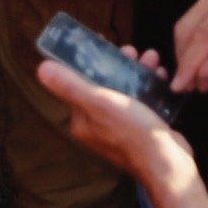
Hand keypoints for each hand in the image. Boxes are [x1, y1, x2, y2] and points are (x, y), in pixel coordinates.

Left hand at [36, 60, 201, 202]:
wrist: (167, 162)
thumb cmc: (132, 131)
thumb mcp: (100, 103)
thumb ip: (71, 85)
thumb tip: (41, 68)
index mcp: (82, 121)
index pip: (81, 84)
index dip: (92, 62)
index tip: (106, 44)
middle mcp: (98, 127)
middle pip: (105, 85)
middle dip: (120, 64)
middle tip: (134, 51)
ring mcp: (120, 129)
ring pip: (126, 91)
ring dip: (139, 71)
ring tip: (153, 58)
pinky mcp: (140, 130)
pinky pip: (142, 101)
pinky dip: (150, 86)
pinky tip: (162, 76)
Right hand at [168, 0, 207, 88]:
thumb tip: (202, 73)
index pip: (204, 35)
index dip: (189, 63)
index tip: (179, 87)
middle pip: (189, 29)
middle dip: (187, 62)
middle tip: (197, 88)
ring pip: (189, 27)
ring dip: (192, 58)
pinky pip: (197, 24)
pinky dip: (199, 49)